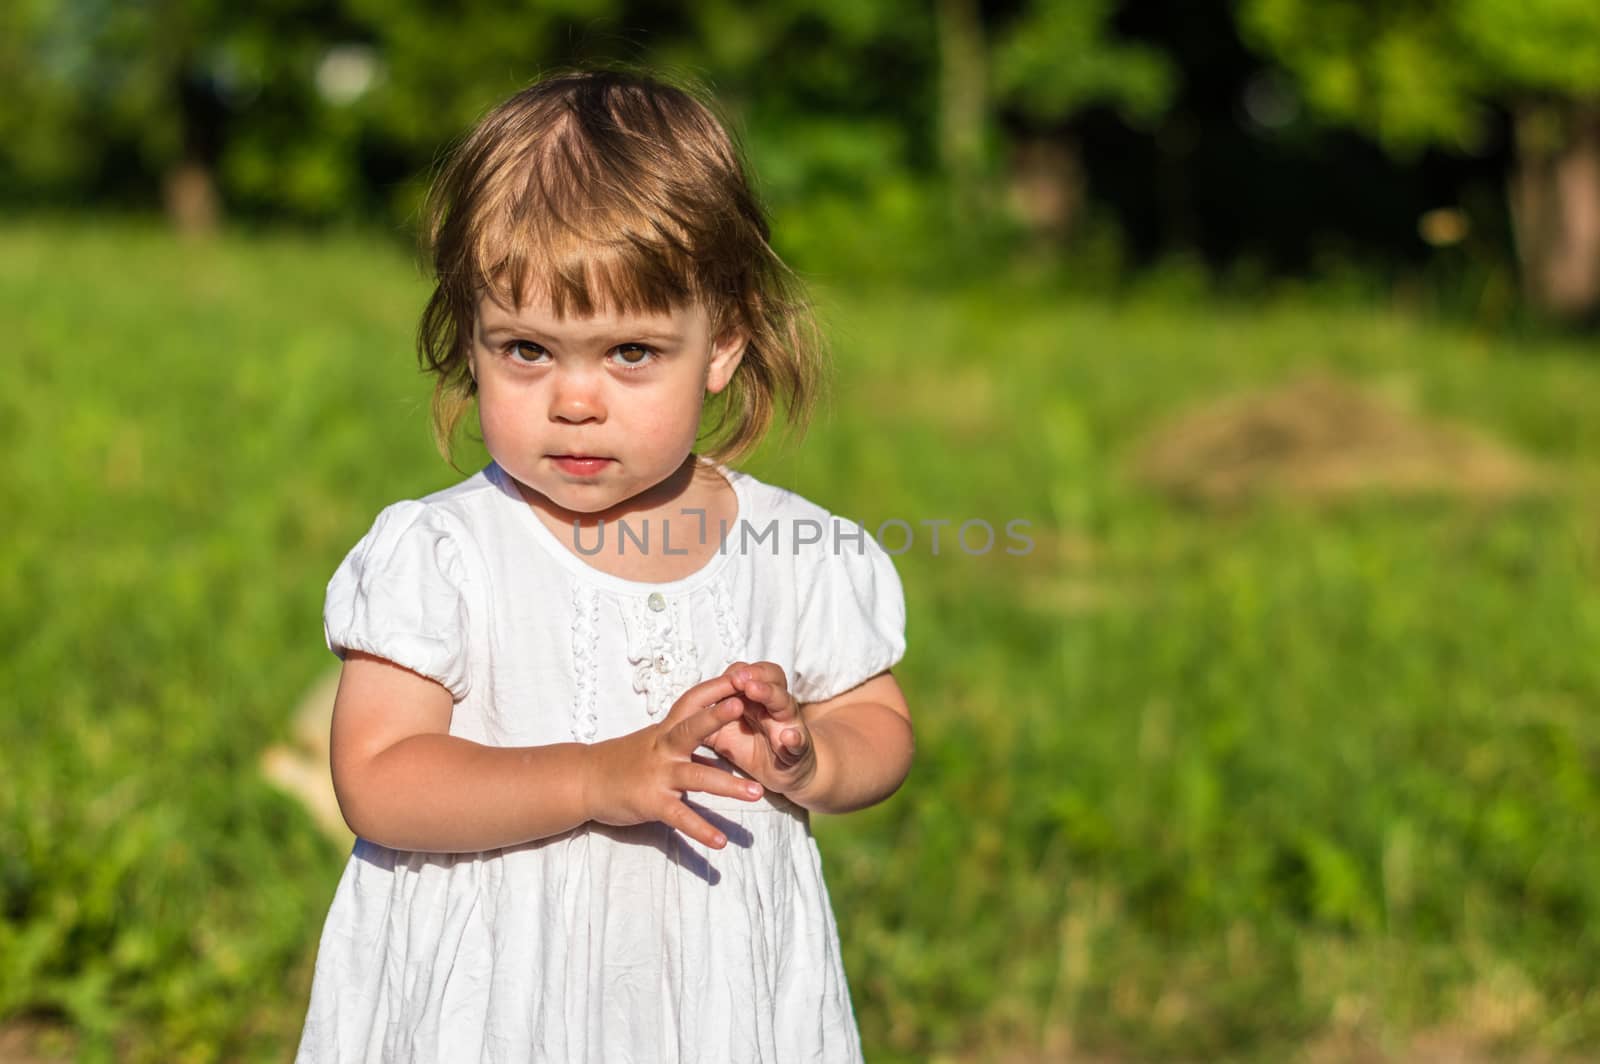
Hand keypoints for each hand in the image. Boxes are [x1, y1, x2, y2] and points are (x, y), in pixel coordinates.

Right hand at [584, 675, 765, 848]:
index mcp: (666, 731)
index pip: (691, 701)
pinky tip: (720, 842)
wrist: (584, 781)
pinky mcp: (651, 803)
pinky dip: (701, 830)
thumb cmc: (624, 760)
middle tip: (743, 705)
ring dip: (729, 786)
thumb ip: (689, 749)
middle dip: (716, 716)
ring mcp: (658, 776)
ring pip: (697, 777)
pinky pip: (681, 817)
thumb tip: (721, 753)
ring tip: (758, 793)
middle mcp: (663, 749)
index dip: (715, 688)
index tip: (741, 675)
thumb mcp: (656, 746)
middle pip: (691, 728)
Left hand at [705, 661, 817, 797]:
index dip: (736, 673)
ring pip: (784, 702)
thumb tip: (674, 714)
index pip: (748, 674)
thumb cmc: (752, 747)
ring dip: (769, 694)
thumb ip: (705, 720)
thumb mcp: (724, 733)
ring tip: (755, 691)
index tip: (723, 675)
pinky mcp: (798, 749)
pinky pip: (799, 741)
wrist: (785, 773)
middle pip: (770, 678)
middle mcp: (774, 705)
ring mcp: (788, 724)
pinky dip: (794, 739)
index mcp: (754, 699)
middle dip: (753, 675)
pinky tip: (787, 737)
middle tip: (737, 677)